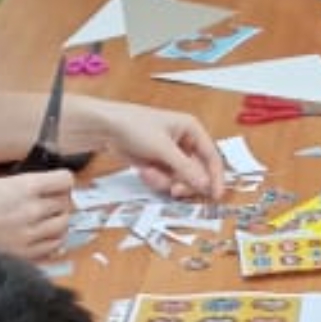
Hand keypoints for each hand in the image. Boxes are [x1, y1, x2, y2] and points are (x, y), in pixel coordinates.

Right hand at [0, 170, 73, 261]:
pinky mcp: (24, 256)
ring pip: (63, 227)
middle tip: (50, 204)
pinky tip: (41, 239)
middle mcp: (31, 211)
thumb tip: (34, 189)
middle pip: (66, 204)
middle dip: (60, 203)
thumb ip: (17, 187)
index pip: (64, 180)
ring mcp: (30, 236)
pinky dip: (51, 243)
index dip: (63, 182)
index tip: (58, 185)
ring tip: (46, 222)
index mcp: (24, 187)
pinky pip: (53, 250)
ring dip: (58, 223)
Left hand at [76, 96, 225, 199]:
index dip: (215, 177)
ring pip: (180, 179)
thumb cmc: (134, 126)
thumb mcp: (163, 148)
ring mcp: (170, 153)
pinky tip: (144, 171)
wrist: (105, 128)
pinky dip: (156, 179)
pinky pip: (166, 179)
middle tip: (175, 191)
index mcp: (192, 129)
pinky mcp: (158, 162)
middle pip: (197, 172)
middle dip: (183, 182)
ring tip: (149, 173)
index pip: (212, 157)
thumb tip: (205, 185)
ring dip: (165, 180)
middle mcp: (184, 141)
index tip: (215, 196)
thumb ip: (186, 169)